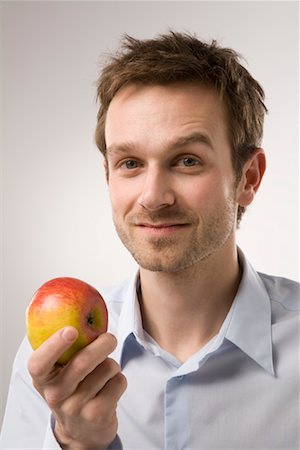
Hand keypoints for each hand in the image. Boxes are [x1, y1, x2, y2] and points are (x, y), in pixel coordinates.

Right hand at [28, 327, 126, 449]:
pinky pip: (118, 381)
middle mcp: (56, 395)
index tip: (70, 330)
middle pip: (83, 362)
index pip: (40, 363)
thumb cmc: (72, 390)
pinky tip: (110, 387)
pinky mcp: (98, 414)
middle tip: (109, 338)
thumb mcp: (59, 374)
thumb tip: (83, 315)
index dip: (54, 344)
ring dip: (112, 364)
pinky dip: (119, 378)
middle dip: (103, 344)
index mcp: (43, 379)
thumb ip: (65, 350)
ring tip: (104, 371)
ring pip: (106, 368)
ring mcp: (76, 407)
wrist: (82, 432)